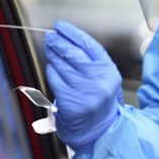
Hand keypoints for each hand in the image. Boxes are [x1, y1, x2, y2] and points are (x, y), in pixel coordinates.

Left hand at [44, 21, 122, 151]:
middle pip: (73, 54)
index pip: (89, 45)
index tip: (61, 26)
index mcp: (109, 71)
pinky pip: (56, 80)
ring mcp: (84, 92)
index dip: (73, 33)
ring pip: (62, 66)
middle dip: (59, 42)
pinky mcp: (70, 102)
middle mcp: (98, 81)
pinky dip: (52, 71)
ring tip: (49, 47)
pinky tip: (52, 67)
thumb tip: (67, 40)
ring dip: (53, 55)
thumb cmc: (99, 102)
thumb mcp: (104, 79)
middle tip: (50, 36)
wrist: (100, 132)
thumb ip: (91, 61)